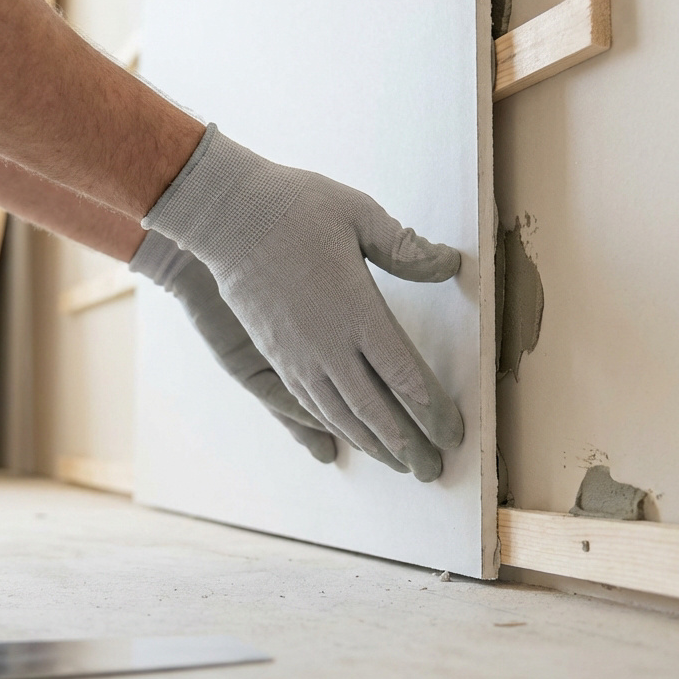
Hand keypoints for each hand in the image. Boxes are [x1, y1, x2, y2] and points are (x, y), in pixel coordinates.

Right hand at [143, 125, 463, 480]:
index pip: (406, 376)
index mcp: (358, 312)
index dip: (433, 410)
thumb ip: (404, 248)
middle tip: (433, 471)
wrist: (224, 214)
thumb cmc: (294, 207)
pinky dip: (331, 426)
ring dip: (372, 444)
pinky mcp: (274, 354)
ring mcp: (297, 354)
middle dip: (408, 444)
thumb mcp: (359, 215)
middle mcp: (328, 345)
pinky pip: (307, 402)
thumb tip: (448, 265)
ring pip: (340, 415)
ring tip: (398, 465)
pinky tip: (343, 437)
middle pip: (376, 410)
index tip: (453, 432)